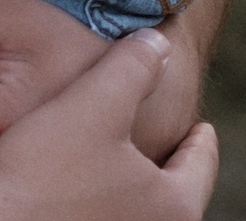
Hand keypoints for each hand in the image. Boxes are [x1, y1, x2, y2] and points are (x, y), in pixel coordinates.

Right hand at [0, 30, 219, 220]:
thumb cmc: (43, 171)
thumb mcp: (94, 102)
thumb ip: (133, 66)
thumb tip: (158, 43)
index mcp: (171, 206)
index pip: (199, 166)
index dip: (199, 141)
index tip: (202, 129)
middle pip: (171, 199)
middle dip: (166, 170)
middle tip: (166, 151)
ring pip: (135, 213)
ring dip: (132, 192)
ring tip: (121, 170)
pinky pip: (100, 220)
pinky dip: (100, 206)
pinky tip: (75, 195)